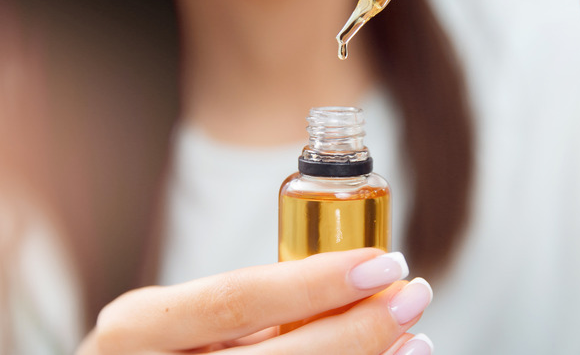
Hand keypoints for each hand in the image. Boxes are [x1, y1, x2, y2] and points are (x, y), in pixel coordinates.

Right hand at [76, 249, 433, 354]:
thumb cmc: (166, 354)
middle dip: (356, 329)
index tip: (382, 263)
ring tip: (411, 339)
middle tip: (411, 298)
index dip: (315, 282)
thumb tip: (354, 286)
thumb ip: (254, 309)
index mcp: (137, 327)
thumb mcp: (185, 320)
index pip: (236, 299)